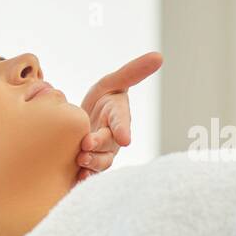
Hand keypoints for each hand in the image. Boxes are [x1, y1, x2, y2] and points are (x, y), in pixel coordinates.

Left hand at [75, 52, 162, 181]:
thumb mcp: (114, 82)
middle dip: (100, 146)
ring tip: (80, 159)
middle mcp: (113, 137)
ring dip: (92, 163)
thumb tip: (159, 56)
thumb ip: (133, 72)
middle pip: (109, 145)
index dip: (123, 129)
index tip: (125, 139)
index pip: (123, 122)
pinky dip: (83, 178)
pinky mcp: (89, 163)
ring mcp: (103, 152)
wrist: (86, 119)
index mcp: (119, 116)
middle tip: (87, 144)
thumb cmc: (104, 98)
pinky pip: (89, 173)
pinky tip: (76, 179)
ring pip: (101, 162)